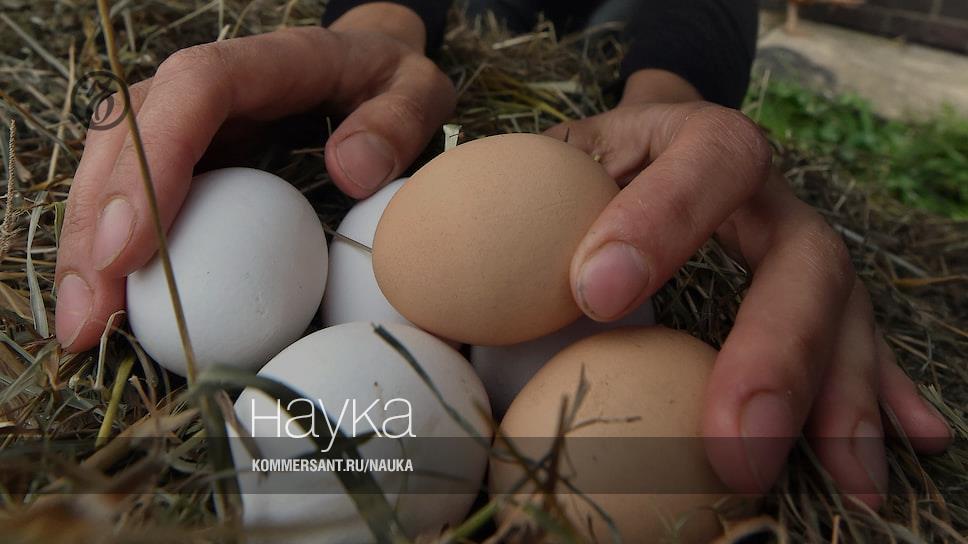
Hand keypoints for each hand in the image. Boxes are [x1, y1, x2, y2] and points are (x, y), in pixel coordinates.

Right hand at [54, 5, 455, 351]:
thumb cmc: (392, 84)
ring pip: (111, 167)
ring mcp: (186, 120)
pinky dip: (114, 249)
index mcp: (266, 61)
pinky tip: (110, 308)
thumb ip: (398, 122)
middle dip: (96, 225)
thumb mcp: (418, 91)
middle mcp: (207, 85)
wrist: (370, 66)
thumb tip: (350, 171)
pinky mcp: (185, 155)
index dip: (153, 164)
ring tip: (82, 329)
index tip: (131, 247)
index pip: (193, 91)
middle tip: (90, 317)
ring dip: (88, 248)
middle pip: (129, 135)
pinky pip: (133, 194)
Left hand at [546, 70, 951, 507]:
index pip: (701, 162)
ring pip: (845, 311)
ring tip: (848, 476)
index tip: (595, 293)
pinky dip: (882, 391)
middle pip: (801, 255)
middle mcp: (764, 193)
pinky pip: (863, 339)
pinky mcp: (816, 294)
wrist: (637, 147)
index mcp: (690, 139)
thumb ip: (510, 217)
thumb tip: (443, 307)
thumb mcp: (543, 171)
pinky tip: (911, 441)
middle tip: (736, 440)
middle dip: (776, 350)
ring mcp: (796, 244)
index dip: (662, 221)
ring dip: (844, 397)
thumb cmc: (578, 172)